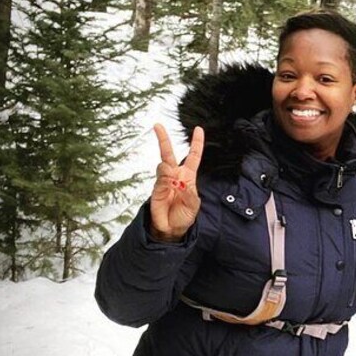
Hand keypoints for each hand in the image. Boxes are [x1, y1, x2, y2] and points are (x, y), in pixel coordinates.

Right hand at [149, 124, 203, 241]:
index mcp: (188, 177)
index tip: (199, 129)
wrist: (172, 229)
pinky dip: (166, 181)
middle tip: (157, 126)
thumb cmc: (184, 216)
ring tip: (174, 185)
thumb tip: (180, 182)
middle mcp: (175, 175)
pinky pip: (161, 179)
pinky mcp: (156, 188)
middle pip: (170, 153)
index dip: (196, 143)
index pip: (193, 156)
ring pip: (164, 165)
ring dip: (169, 171)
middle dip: (164, 139)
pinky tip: (170, 186)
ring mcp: (164, 180)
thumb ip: (189, 193)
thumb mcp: (194, 205)